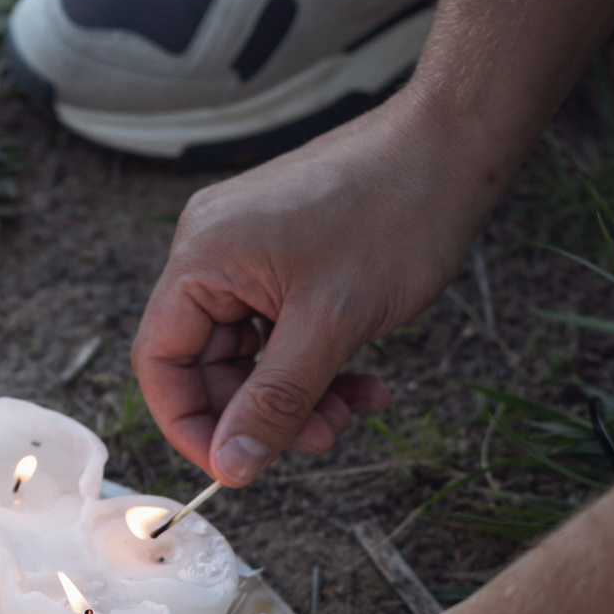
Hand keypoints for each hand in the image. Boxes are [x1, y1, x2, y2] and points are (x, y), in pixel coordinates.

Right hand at [133, 93, 505, 484]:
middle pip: (209, 362)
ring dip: (299, 394)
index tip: (238, 467)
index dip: (191, 425)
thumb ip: (275, 401)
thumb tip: (232, 466)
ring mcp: (251, 249)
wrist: (452, 146)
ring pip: (254, 352)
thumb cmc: (393, 216)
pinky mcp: (288, 253)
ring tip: (353, 411)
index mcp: (203, 257)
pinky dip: (318, 362)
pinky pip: (283, 327)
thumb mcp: (331, 326)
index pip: (160, 361)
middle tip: (325, 436)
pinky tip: (366, 383)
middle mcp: (214, 249)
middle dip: (264, 412)